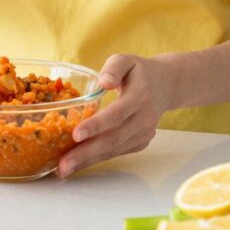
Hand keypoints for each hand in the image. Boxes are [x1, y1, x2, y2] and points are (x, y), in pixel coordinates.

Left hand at [57, 53, 173, 177]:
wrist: (165, 85)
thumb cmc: (139, 72)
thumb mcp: (126, 60)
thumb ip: (114, 67)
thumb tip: (103, 81)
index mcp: (140, 96)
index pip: (117, 114)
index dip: (96, 125)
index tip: (76, 134)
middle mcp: (144, 118)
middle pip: (113, 138)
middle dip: (86, 153)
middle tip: (63, 164)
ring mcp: (144, 133)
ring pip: (114, 150)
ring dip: (88, 161)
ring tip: (64, 169)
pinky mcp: (141, 143)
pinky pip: (117, 152)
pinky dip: (97, 159)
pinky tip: (78, 163)